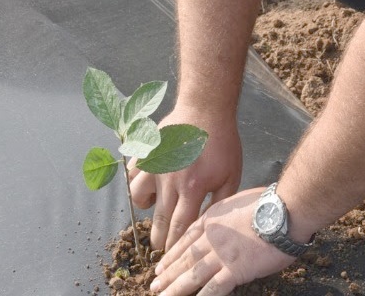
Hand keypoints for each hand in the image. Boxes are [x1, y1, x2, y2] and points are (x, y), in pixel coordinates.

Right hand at [129, 111, 242, 250]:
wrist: (206, 109)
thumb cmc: (222, 143)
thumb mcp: (231, 175)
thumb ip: (221, 203)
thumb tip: (211, 226)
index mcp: (193, 189)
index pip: (179, 227)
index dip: (174, 245)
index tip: (172, 254)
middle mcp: (170, 180)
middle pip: (159, 219)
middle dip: (158, 238)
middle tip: (159, 247)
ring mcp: (154, 165)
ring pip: (138, 197)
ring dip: (145, 208)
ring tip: (154, 206)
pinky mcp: (145, 152)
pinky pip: (132, 174)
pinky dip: (137, 182)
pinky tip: (148, 183)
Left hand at [150, 188, 293, 295]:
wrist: (285, 210)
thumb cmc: (269, 203)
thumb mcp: (236, 200)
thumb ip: (224, 214)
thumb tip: (221, 221)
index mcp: (212, 219)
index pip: (186, 238)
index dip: (172, 254)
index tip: (161, 264)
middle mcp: (212, 237)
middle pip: (185, 257)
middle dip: (168, 273)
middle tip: (154, 283)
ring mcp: (222, 253)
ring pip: (193, 274)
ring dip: (176, 287)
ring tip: (162, 295)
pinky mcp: (236, 269)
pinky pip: (215, 287)